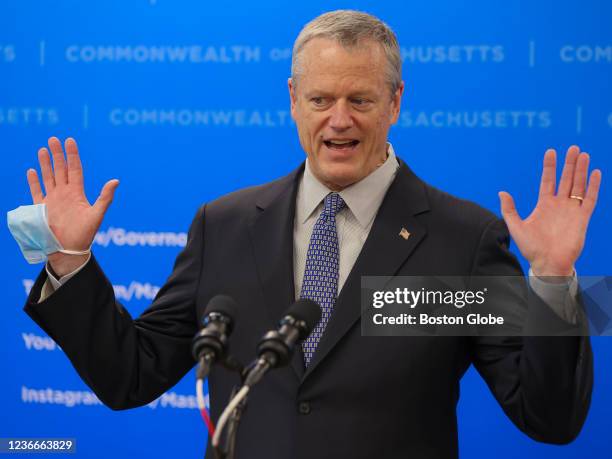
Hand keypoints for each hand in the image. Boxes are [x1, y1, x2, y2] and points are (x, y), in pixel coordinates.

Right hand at [27, 137, 118, 275]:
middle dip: (57, 154)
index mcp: (77, 193)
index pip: (75, 169)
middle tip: (54, 138)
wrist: (68, 250)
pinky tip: (32, 170)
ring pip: (48, 177)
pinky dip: (34, 181)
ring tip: (43, 149)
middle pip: (60, 169)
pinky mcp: (41, 209)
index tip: (70, 141)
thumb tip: (116, 181)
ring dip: (45, 164)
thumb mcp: (97, 214)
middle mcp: (64, 194)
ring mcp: (52, 200)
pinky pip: (36, 191)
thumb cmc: (84, 234)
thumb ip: (105, 197)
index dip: (72, 155)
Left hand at [499, 145, 601, 276]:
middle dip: (569, 164)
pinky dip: (593, 187)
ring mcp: (571, 210)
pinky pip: (589, 200)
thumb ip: (509, 209)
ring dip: (581, 171)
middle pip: (566, 179)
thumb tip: (502, 192)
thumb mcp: (515, 227)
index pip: (548, 180)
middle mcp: (559, 205)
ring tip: (584, 154)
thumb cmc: (531, 248)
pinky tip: (595, 173)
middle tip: (574, 148)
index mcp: (544, 205)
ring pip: (578, 186)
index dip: (549, 166)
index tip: (551, 151)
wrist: (548, 264)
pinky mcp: (582, 218)